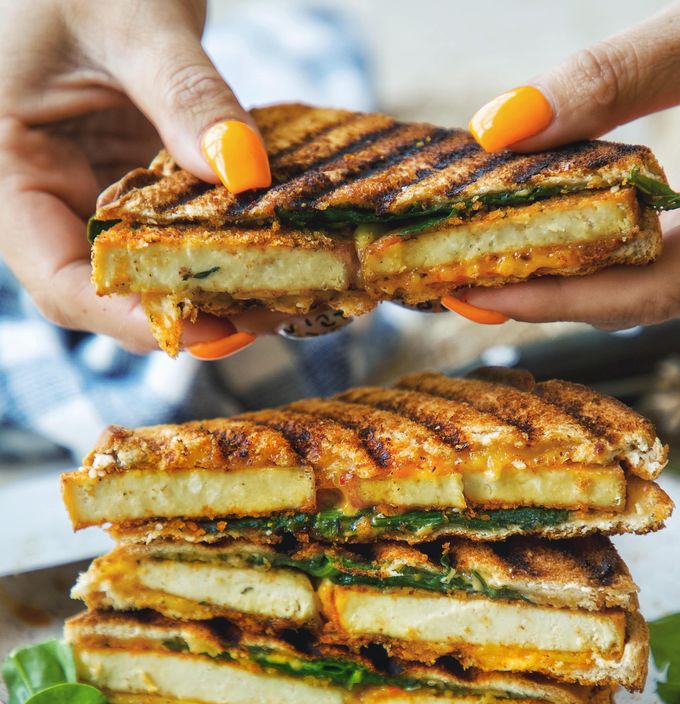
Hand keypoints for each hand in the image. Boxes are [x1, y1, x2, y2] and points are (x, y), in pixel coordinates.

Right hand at [0, 0, 272, 354]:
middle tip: (265, 317)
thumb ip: (182, 92)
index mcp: (7, 172)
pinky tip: (280, 247)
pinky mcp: (140, 180)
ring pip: (154, 268)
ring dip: (218, 286)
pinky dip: (229, 241)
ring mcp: (97, 191)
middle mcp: (50, 195)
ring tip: (287, 294)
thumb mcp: (128, 14)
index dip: (131, 319)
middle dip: (188, 313)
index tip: (211, 329)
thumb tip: (243, 171)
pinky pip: (183, 227)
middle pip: (112, 290)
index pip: (61, 281)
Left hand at [453, 0, 679, 329]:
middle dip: (539, 292)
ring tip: (470, 248)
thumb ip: (623, 77)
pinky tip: (533, 208)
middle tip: (448, 278)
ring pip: (634, 269)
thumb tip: (498, 127)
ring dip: (554, 260)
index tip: (472, 295)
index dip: (559, 302)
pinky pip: (642, 234)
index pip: (649, 294)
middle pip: (629, 294)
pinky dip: (583, 225)